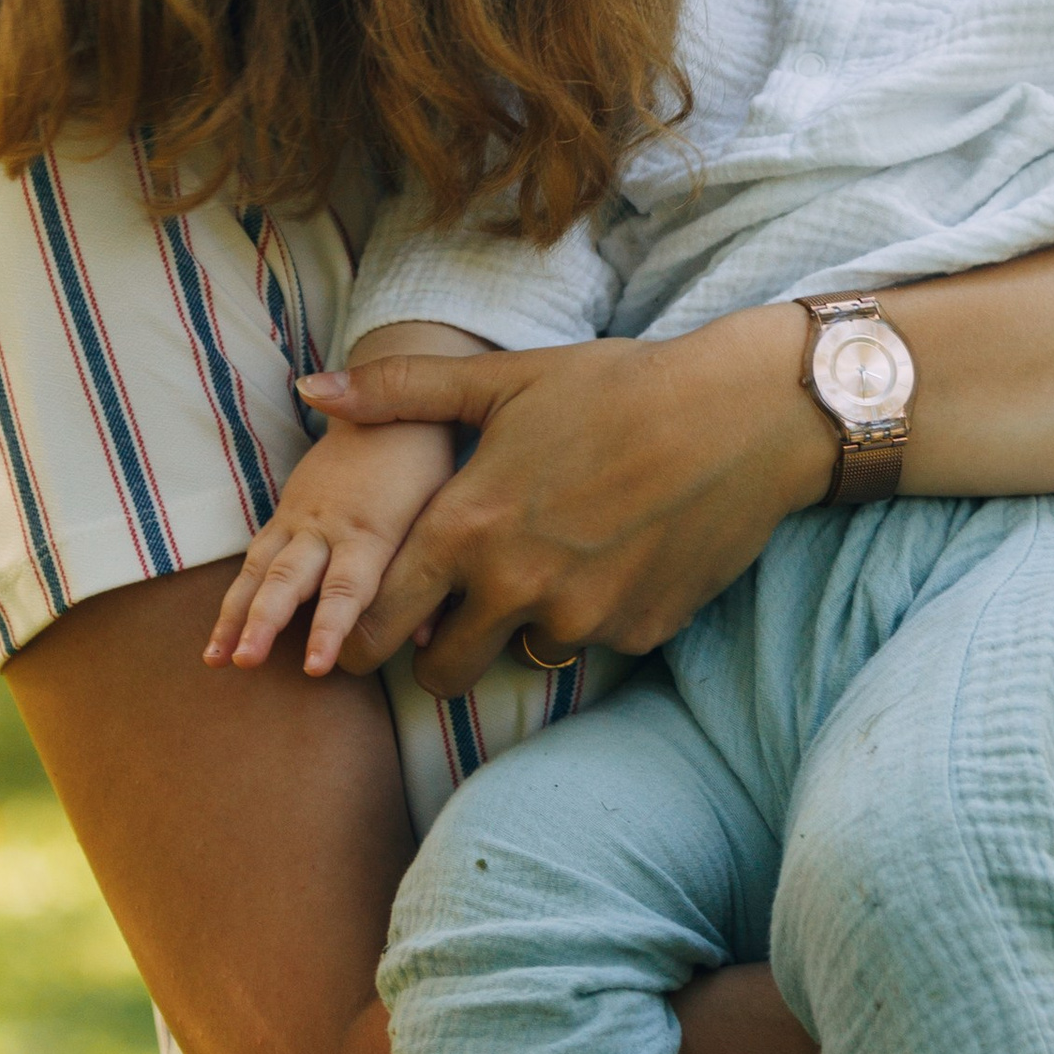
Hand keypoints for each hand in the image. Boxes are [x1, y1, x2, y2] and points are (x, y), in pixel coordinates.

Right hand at [207, 417, 461, 675]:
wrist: (389, 407)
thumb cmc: (424, 470)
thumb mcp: (440, 515)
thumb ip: (428, 575)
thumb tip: (428, 640)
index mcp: (372, 530)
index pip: (348, 586)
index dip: (330, 627)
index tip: (315, 667)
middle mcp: (327, 525)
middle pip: (289, 578)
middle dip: (264, 622)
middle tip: (245, 662)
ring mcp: (299, 516)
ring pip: (259, 568)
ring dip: (235, 616)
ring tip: (214, 659)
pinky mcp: (285, 512)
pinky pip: (254, 556)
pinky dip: (236, 596)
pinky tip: (220, 635)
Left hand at [298, 311, 830, 694]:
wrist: (742, 415)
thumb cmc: (616, 386)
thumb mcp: (504, 380)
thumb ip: (402, 393)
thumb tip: (311, 389)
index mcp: (468, 528)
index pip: (378, 624)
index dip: (364, 637)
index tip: (371, 630)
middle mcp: (517, 587)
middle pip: (441, 673)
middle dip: (437, 654)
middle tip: (455, 618)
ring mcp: (582, 618)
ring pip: (523, 657)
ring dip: (523, 628)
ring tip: (554, 562)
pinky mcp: (639, 634)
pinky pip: (594, 645)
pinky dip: (594, 616)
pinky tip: (618, 558)